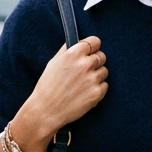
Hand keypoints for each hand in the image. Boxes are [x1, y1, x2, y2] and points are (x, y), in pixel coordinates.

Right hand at [12, 36, 107, 151]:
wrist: (46, 110)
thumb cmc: (47, 86)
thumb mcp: (54, 62)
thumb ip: (68, 50)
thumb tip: (77, 42)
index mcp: (74, 54)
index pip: (95, 41)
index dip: (93, 46)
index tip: (91, 51)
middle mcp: (85, 64)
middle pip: (102, 56)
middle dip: (95, 61)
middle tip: (85, 70)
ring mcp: (93, 79)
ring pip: (104, 71)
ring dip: (97, 75)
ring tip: (83, 83)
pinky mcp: (97, 93)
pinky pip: (105, 85)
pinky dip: (98, 88)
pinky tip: (85, 92)